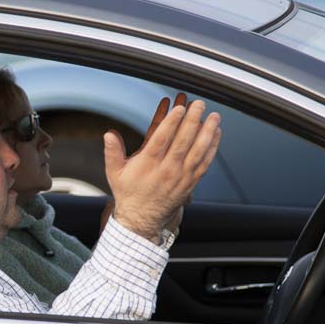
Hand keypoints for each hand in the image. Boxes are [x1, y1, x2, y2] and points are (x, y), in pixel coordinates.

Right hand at [102, 93, 219, 242]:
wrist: (141, 219)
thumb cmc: (128, 193)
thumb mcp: (115, 172)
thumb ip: (112, 152)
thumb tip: (108, 134)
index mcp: (148, 164)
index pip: (162, 139)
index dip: (171, 123)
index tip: (179, 108)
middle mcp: (166, 170)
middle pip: (183, 142)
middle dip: (192, 121)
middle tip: (199, 104)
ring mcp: (181, 177)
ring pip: (197, 151)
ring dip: (207, 132)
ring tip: (214, 116)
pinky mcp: (190, 182)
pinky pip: (204, 162)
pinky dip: (212, 147)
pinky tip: (216, 133)